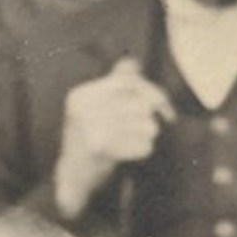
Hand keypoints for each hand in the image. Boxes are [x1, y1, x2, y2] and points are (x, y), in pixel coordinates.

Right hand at [52, 59, 173, 219]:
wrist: (73, 175)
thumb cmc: (90, 137)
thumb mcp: (94, 106)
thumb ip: (113, 84)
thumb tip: (131, 61)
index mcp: (80, 95)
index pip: (129, 82)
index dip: (153, 93)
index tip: (164, 107)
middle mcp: (82, 108)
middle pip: (140, 105)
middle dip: (149, 119)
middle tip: (145, 129)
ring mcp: (89, 128)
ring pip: (145, 125)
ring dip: (147, 136)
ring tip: (133, 142)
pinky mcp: (100, 148)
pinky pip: (141, 145)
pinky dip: (142, 150)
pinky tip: (130, 154)